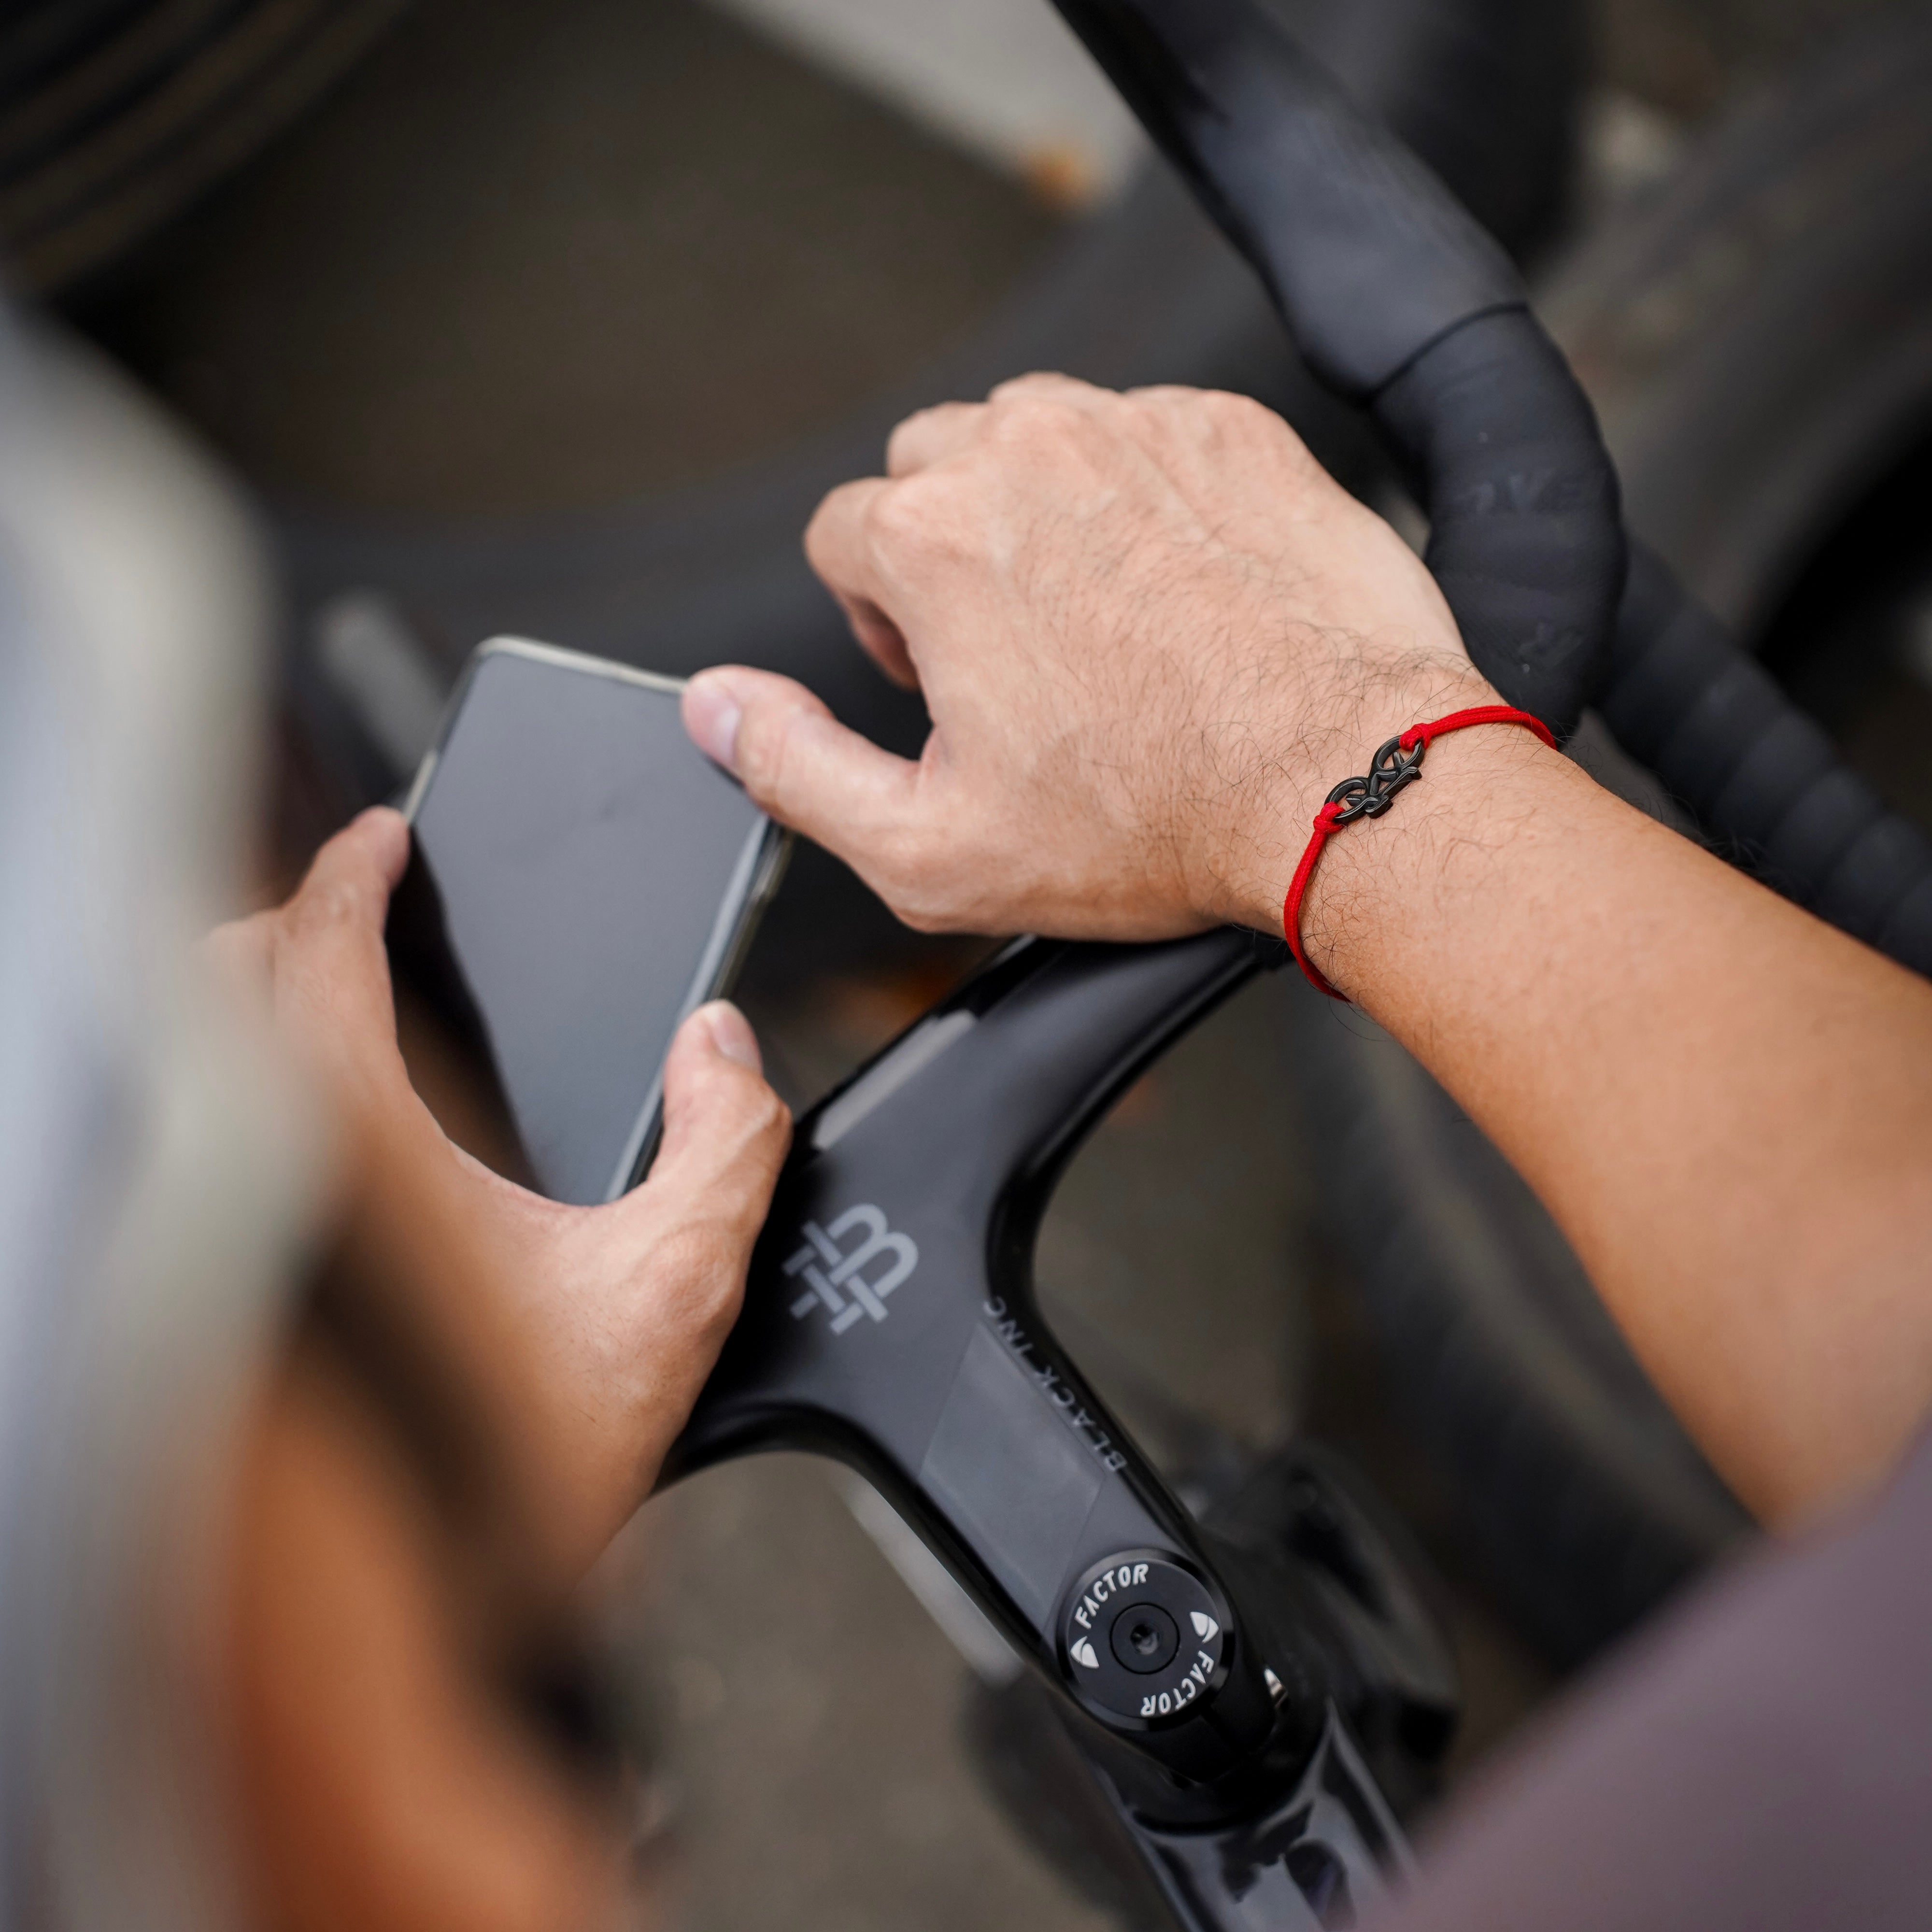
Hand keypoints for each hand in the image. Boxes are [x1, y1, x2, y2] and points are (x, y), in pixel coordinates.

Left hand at [210, 808, 790, 1556]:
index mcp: (355, 1156)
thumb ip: (727, 1146)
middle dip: (278, 924)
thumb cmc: (536, 1467)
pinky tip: (321, 1127)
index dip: (350, 877)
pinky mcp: (229, 1294)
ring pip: (184, 1065)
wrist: (450, 1608)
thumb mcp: (675, 1290)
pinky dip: (242, 1089)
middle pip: (215, 988)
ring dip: (248, 1006)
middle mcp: (266, 1184)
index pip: (317, 960)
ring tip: (325, 993)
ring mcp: (229, 1240)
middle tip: (351, 911)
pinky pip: (203, 1139)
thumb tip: (720, 1050)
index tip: (384, 841)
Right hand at [681, 373, 1495, 941]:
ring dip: (1041, 511)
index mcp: (933, 537)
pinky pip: (1147, 433)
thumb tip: (714, 707)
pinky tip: (1180, 593)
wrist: (1341, 783)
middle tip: (1014, 654)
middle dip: (949, 550)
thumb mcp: (928, 848)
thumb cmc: (1150, 823)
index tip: (941, 677)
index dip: (877, 618)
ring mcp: (1138, 425)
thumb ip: (793, 767)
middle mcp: (1028, 449)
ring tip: (1097, 620)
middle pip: (931, 466)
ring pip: (1037, 434)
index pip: (842, 534)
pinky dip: (1145, 497)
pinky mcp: (1231, 429)